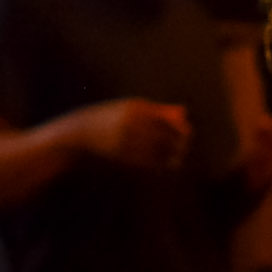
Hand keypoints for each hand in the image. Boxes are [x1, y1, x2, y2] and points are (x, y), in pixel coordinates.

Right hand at [70, 98, 191, 169]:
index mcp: (135, 108)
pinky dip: (158, 162)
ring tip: (177, 158)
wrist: (83, 131)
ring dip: (169, 155)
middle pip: (161, 134)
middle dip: (177, 142)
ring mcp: (124, 138)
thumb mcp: (134, 109)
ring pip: (155, 149)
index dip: (179, 127)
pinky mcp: (120, 153)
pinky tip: (164, 164)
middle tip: (185, 146)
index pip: (165, 118)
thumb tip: (184, 112)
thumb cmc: (114, 117)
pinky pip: (145, 160)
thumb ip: (160, 110)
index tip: (188, 131)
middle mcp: (130, 122)